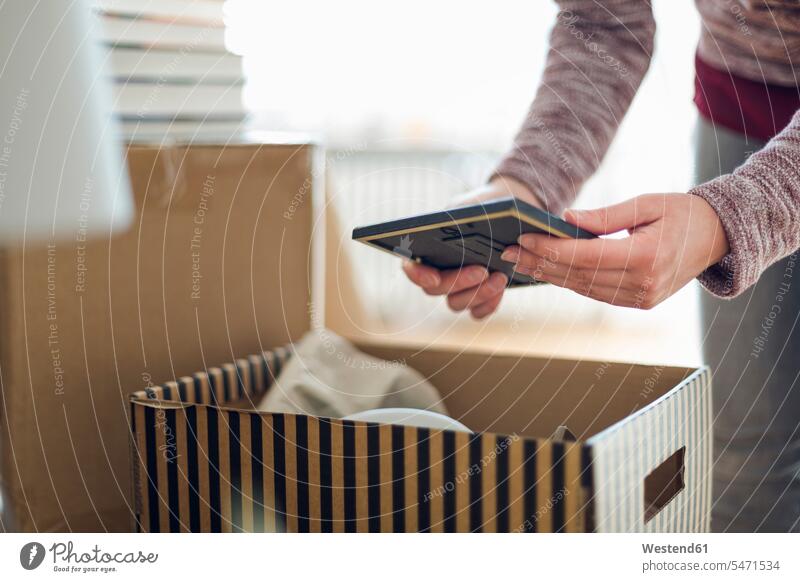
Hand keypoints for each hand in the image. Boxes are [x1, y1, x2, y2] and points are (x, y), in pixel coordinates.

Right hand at [402, 176, 543, 318]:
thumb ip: (462, 214)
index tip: (434, 277)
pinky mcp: (475, 300)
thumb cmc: (479, 209)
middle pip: (437, 288)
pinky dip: (489, 304)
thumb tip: (461, 224)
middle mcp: (436, 273)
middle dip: (459, 281)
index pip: (411, 267)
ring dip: (479, 293)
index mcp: (426, 248)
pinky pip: (477, 312)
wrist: (503, 217)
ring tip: (501, 277)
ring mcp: (454, 290)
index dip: (418, 275)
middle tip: (483, 270)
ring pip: (457, 303)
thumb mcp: (470, 205)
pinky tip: (501, 290)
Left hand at [499, 193, 728, 308]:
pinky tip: (547, 270)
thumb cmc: (682, 213)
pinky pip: (595, 293)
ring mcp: (640, 298)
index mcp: (646, 257)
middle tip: (507, 252)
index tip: (522, 239)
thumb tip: (565, 218)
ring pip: (583, 287)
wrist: (718, 237)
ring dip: (549, 274)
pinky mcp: (638, 302)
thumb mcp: (646, 204)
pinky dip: (570, 281)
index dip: (550, 249)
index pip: (585, 256)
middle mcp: (642, 284)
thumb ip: (604, 216)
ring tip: (520, 261)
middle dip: (540, 262)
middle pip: (578, 275)